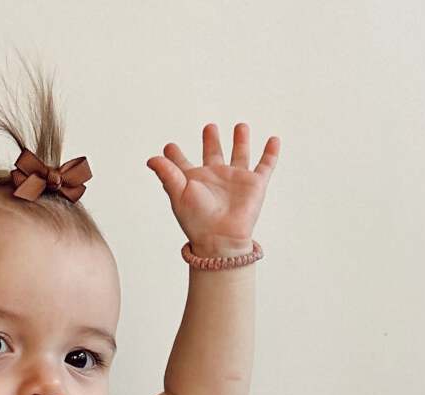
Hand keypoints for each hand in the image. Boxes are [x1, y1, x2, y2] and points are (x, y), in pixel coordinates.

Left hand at [146, 122, 279, 250]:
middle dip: (211, 141)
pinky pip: (266, 165)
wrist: (221, 238)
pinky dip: (271, 153)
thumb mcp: (178, 193)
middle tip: (209, 127)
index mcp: (195, 180)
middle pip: (214, 154)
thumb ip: (167, 173)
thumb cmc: (197, 220)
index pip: (183, 165)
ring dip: (241, 140)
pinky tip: (274, 140)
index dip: (175, 156)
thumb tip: (151, 158)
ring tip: (240, 126)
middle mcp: (216, 178)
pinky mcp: (255, 184)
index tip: (169, 147)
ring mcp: (236, 180)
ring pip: (240, 155)